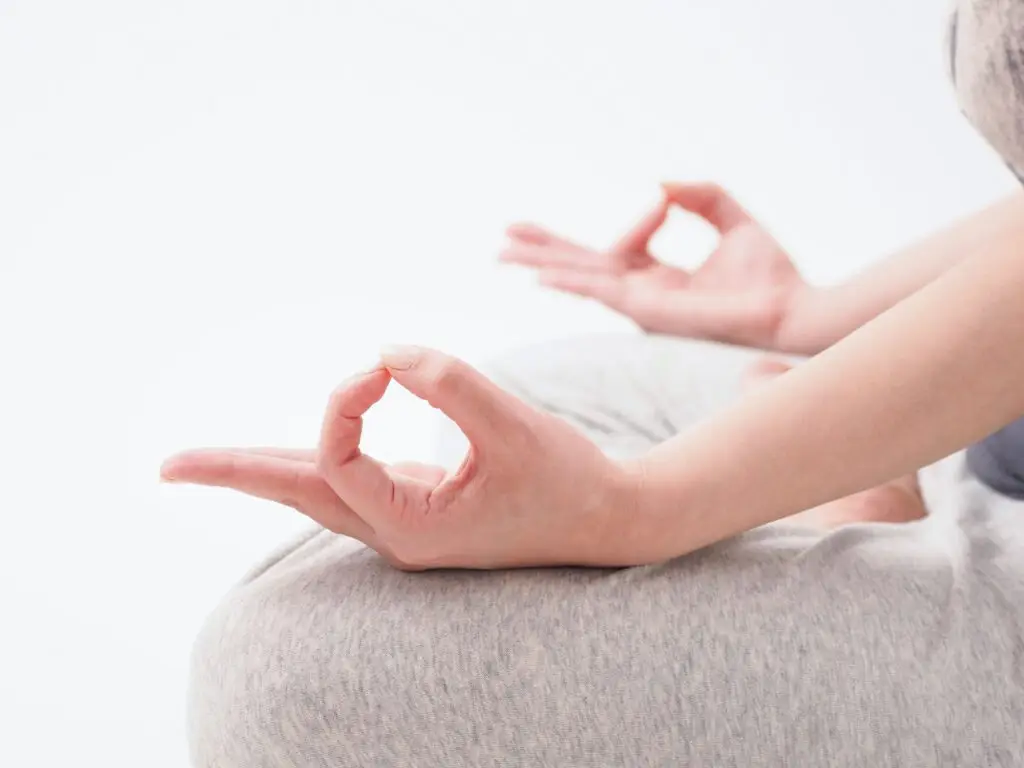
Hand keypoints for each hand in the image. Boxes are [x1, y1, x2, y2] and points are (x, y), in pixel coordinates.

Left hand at [160, 346, 638, 569]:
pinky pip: (346, 483)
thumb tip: (387, 352)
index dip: (345, 400)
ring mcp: (405, 523)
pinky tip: (278, 460)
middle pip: (297, 497)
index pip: (337, 457)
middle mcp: (397, 533)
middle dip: (234, 475)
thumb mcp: (515, 427)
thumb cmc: (570, 480)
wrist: (609, 520)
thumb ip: (451, 384)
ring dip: (261, 472)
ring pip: (317, 494)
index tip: (384, 365)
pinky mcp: (418, 507)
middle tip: (166, 467)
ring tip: (198, 466)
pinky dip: (311, 461)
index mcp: (412, 526)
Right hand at [500, 182, 806, 349]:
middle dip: (543, 251)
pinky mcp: (650, 310)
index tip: (663, 200)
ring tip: (502, 253)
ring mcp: (642, 304)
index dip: (637, 220)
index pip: (622, 248)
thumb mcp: (733, 219)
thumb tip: (658, 184)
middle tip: (503, 241)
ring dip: (541, 264)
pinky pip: (603, 292)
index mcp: (660, 277)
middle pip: (582, 267)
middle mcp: (643, 293)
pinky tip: (541, 275)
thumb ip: (698, 195)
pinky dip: (571, 281)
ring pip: (581, 278)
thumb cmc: (770, 274)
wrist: (792, 308)